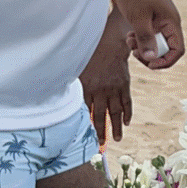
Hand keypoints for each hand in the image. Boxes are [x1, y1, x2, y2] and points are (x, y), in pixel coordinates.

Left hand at [81, 20, 131, 142]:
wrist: (108, 42)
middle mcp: (101, 91)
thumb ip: (70, 84)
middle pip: (100, 116)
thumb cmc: (88, 55)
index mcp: (86, 88)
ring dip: (116, 127)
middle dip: (100, 132)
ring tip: (117, 139)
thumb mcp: (75, 69)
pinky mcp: (124, 85)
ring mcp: (114, 88)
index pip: (85, 112)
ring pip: (115, 112)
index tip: (85, 137)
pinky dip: (128, 113)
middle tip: (101, 145)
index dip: (85, 126)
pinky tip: (126, 122)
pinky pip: (127, 102)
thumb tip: (59, 98)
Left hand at [114, 0, 184, 68]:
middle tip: (135, 53)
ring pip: (156, 43)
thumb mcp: (139, 18)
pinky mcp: (150, 18)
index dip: (166, 61)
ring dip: (143, 47)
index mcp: (172, 21)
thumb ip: (146, 39)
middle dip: (151, 55)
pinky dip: (140, 39)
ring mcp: (160, 20)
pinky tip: (130, 34)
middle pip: (167, 49)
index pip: (177, 49)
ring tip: (130, 41)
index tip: (150, 64)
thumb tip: (151, 59)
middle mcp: (169, 22)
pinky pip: (149, 35)